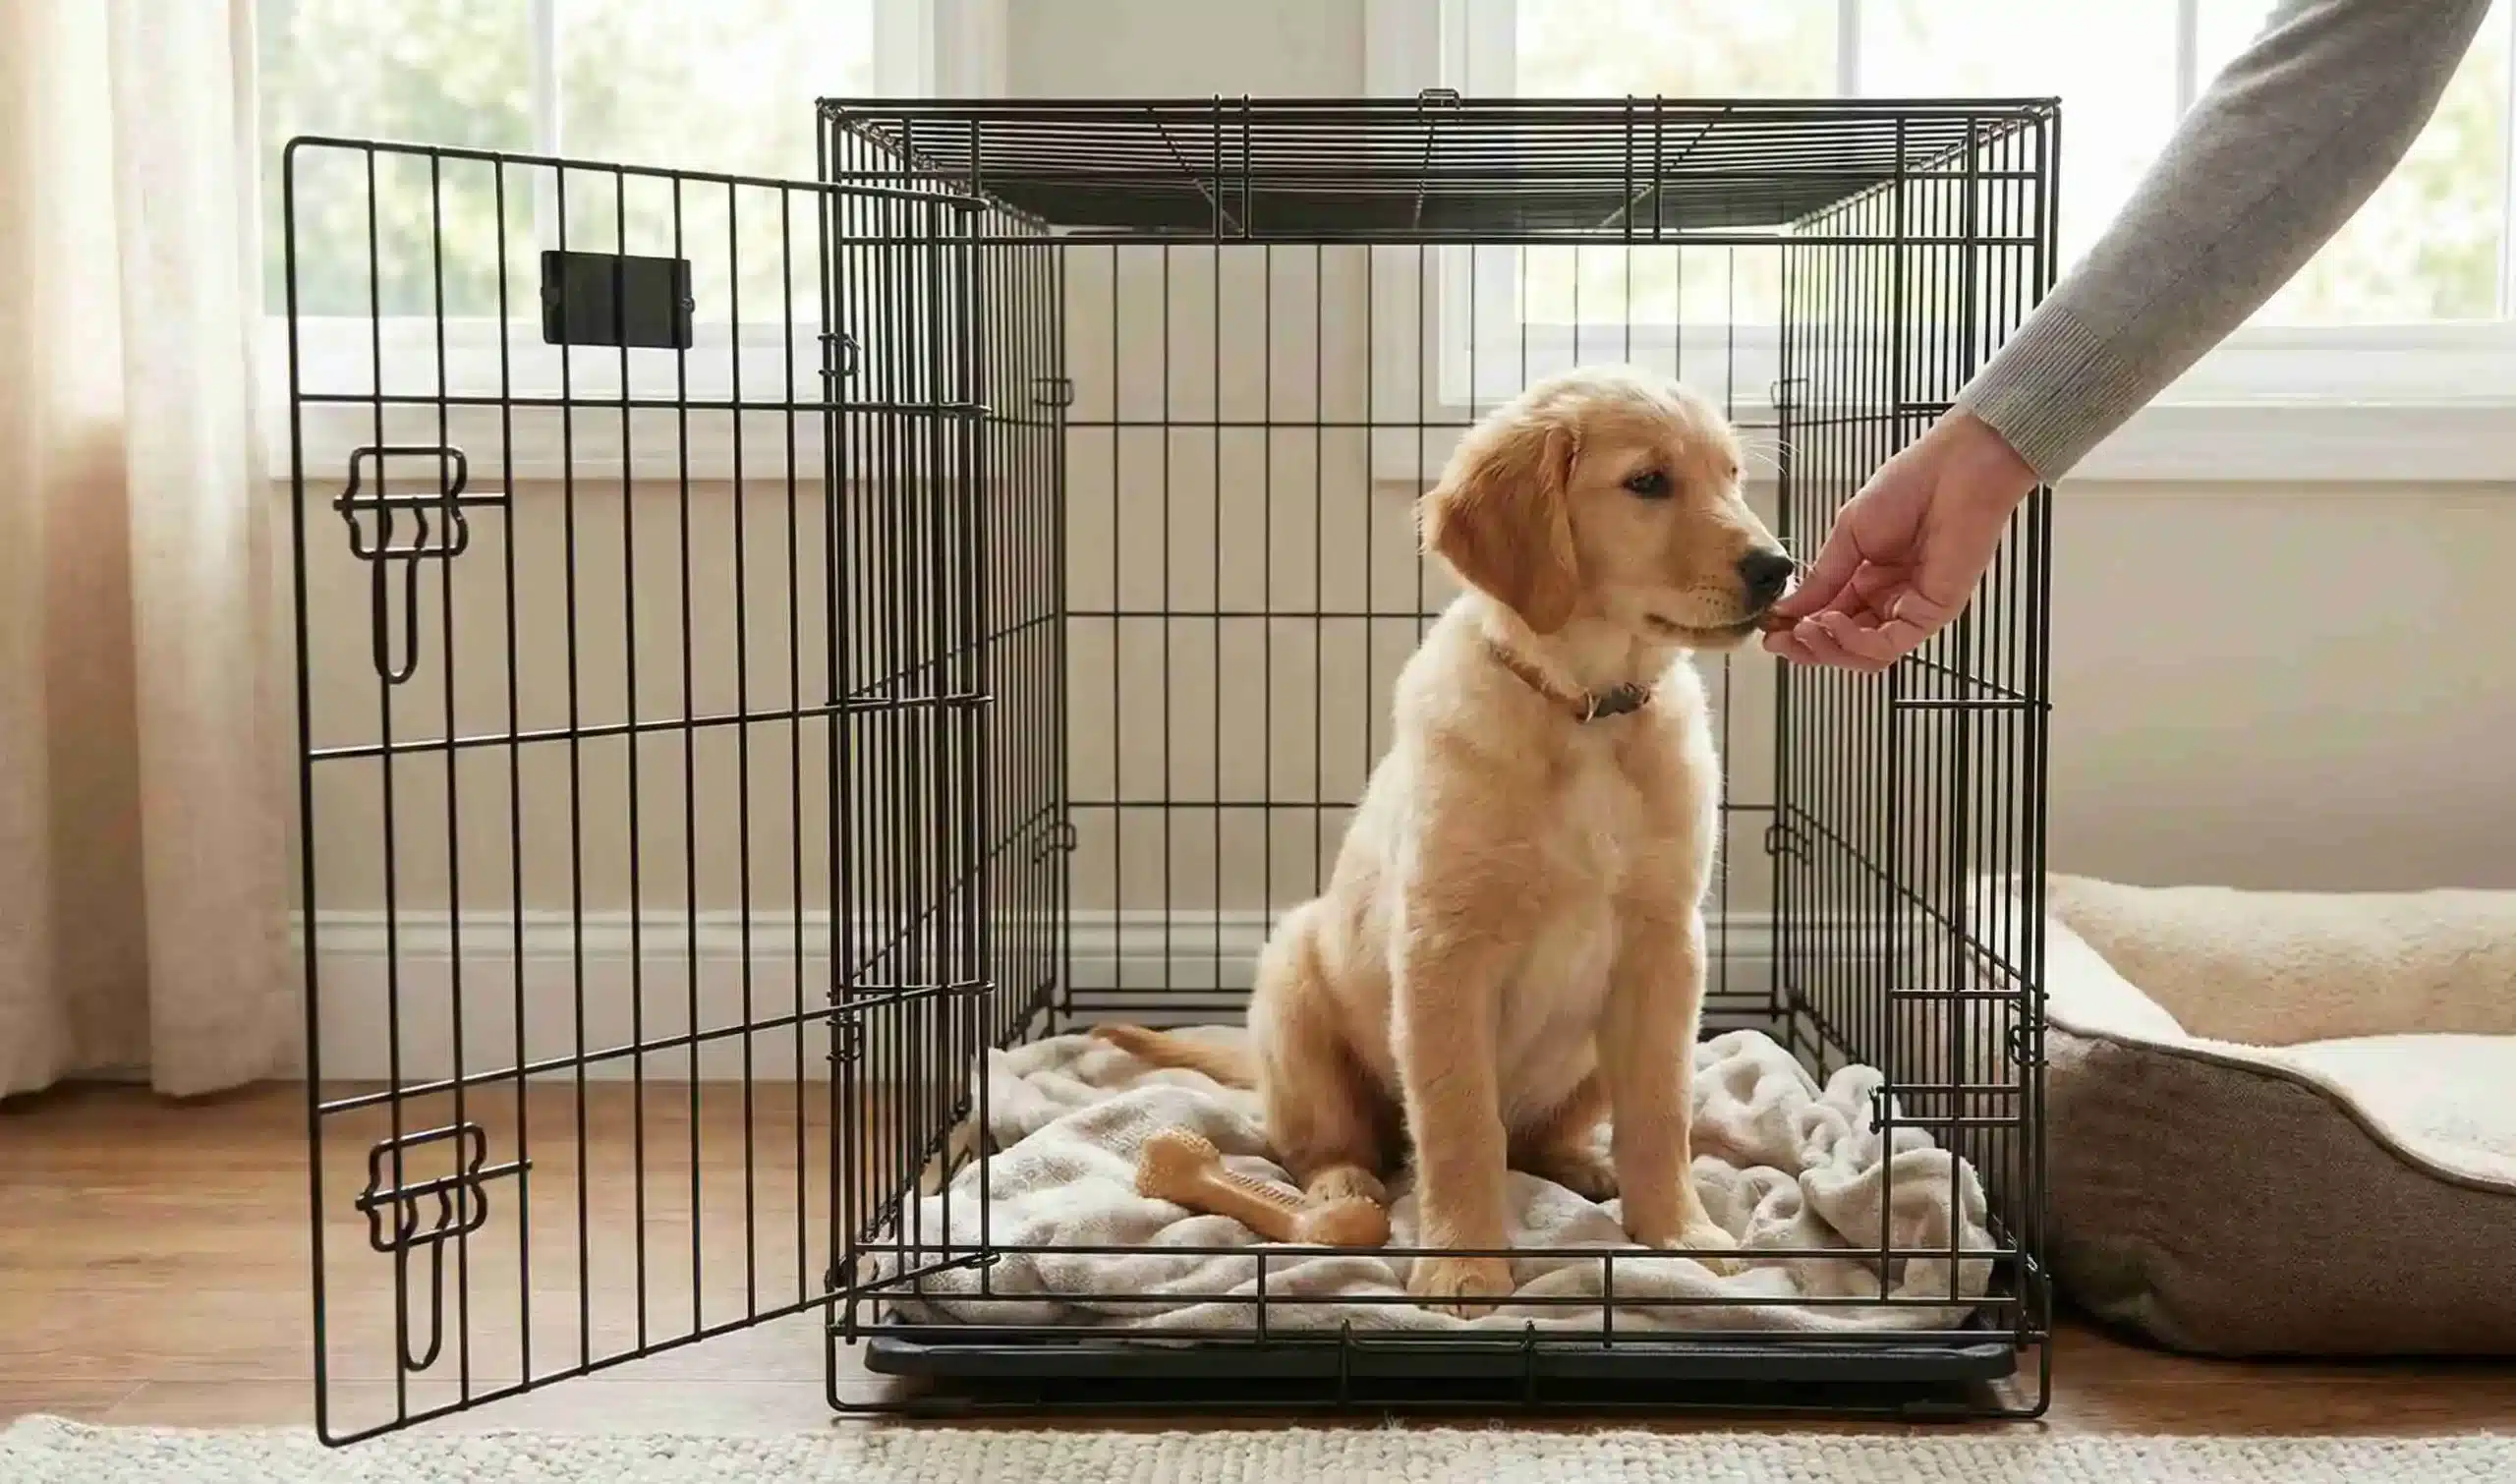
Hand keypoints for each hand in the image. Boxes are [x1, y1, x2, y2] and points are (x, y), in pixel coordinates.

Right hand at [1761, 411, 2037, 671]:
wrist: (1954, 469)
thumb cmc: (1907, 487)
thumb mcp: (1848, 534)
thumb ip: (1822, 577)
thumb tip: (1786, 610)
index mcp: (1867, 580)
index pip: (1829, 620)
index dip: (1797, 630)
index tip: (1767, 629)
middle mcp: (1889, 600)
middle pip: (1845, 645)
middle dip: (1808, 648)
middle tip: (1778, 641)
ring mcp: (1911, 609)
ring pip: (1866, 655)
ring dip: (1829, 649)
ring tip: (1804, 629)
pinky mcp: (1933, 612)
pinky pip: (1890, 645)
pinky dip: (1856, 642)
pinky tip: (1833, 620)